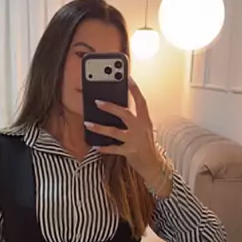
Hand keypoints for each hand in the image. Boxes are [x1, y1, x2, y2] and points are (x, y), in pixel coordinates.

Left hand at [84, 78, 171, 192]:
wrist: (153, 165)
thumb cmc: (146, 144)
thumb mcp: (143, 129)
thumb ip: (133, 119)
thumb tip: (116, 109)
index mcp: (145, 120)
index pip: (141, 101)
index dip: (135, 89)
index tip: (128, 77)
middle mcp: (140, 128)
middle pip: (124, 114)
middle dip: (110, 107)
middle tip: (97, 102)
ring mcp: (135, 140)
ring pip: (115, 131)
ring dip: (100, 128)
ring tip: (88, 123)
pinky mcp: (130, 152)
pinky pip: (114, 149)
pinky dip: (104, 147)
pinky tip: (95, 145)